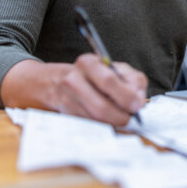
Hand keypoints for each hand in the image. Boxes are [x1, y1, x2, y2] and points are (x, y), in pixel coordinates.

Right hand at [1, 56, 146, 126]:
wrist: (47, 82)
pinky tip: (107, 121)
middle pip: (101, 106)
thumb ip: (129, 79)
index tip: (138, 104)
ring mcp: (66, 99)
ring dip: (112, 122)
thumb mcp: (109, 68)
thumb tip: (139, 99)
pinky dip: (101, 125)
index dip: (126, 95)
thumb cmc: (87, 75)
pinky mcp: (63, 114)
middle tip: (131, 117)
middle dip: (121, 115)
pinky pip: (87, 124)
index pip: (109, 80)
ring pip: (94, 119)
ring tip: (121, 118)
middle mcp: (73, 79)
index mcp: (88, 62)